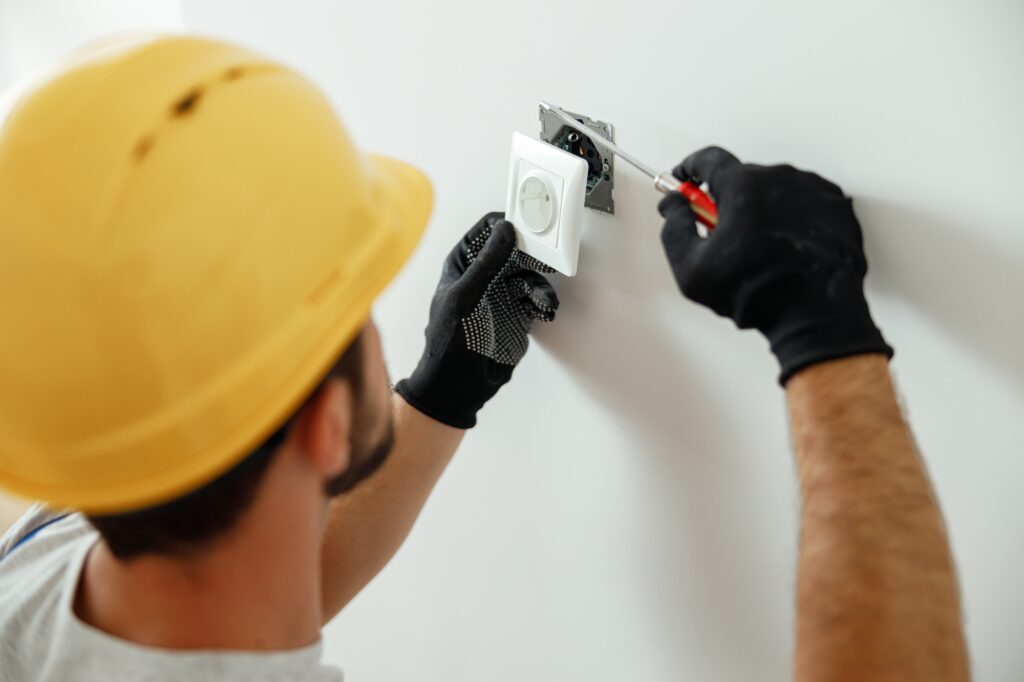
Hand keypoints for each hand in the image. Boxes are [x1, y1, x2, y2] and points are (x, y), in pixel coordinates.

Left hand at [395, 212, 558, 427]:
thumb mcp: (466, 296)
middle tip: (546, 259)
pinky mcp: (517, 313)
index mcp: (462, 264)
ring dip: (539, 285)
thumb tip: (506, 230)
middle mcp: (483, 275)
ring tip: (543, 300)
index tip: (529, 224)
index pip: (486, 231)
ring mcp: (501, 294)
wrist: (459, 385)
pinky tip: (544, 310)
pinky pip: (535, 298)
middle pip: (515, 250)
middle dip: (533, 254)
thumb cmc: (449, 341)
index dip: (508, 224)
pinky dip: (543, 302)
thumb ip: (487, 262)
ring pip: (529, 275)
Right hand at [658, 146, 891, 384]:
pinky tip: (787, 248)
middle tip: (725, 236)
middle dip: (729, 201)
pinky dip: (793, 218)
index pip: (708, 159)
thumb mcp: (690, 268)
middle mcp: (780, 178)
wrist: (814, 315)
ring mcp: (813, 190)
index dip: (691, 169)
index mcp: (742, 186)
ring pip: (775, 190)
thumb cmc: (755, 293)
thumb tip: (674, 205)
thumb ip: (674, 227)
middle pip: (743, 178)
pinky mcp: (837, 207)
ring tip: (762, 249)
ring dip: (763, 210)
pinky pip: (806, 202)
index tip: (686, 180)